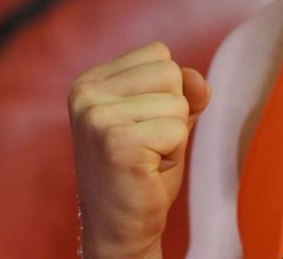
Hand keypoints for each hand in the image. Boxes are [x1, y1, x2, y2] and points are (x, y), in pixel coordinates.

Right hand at [68, 42, 210, 258]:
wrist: (120, 229)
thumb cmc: (143, 170)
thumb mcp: (165, 118)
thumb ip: (184, 90)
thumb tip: (196, 80)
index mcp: (91, 81)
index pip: (159, 54)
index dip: (167, 92)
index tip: (143, 125)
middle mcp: (86, 93)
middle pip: (170, 72)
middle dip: (173, 112)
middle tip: (148, 145)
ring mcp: (97, 116)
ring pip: (177, 102)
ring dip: (174, 135)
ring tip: (147, 158)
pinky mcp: (115, 142)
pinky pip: (178, 130)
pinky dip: (173, 153)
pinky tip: (147, 171)